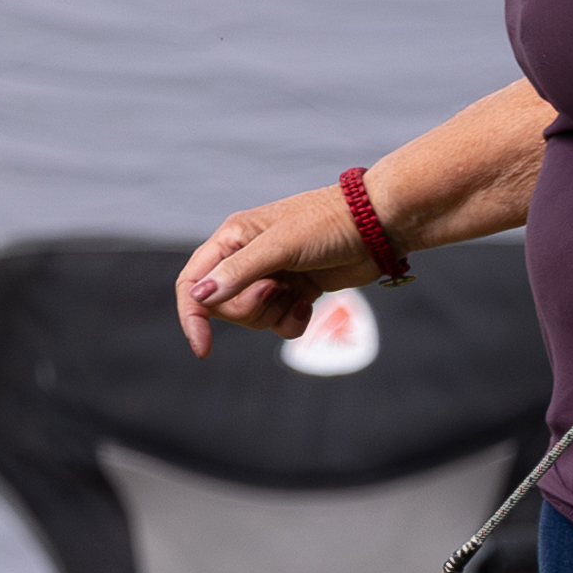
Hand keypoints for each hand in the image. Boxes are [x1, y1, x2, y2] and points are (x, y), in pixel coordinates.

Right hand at [174, 188, 375, 358]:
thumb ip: (239, 272)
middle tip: (277, 289)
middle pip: (223, 307)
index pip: (193, 283)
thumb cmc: (329, 224)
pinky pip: (279, 324)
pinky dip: (292, 321)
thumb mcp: (281, 246)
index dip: (193, 316)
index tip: (203, 348)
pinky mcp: (296, 291)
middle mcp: (247, 257)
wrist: (378, 226)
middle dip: (249, 308)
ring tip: (298, 291)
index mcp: (233, 238)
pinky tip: (309, 303)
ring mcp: (272, 275)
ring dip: (273, 314)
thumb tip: (200, 297)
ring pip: (252, 318)